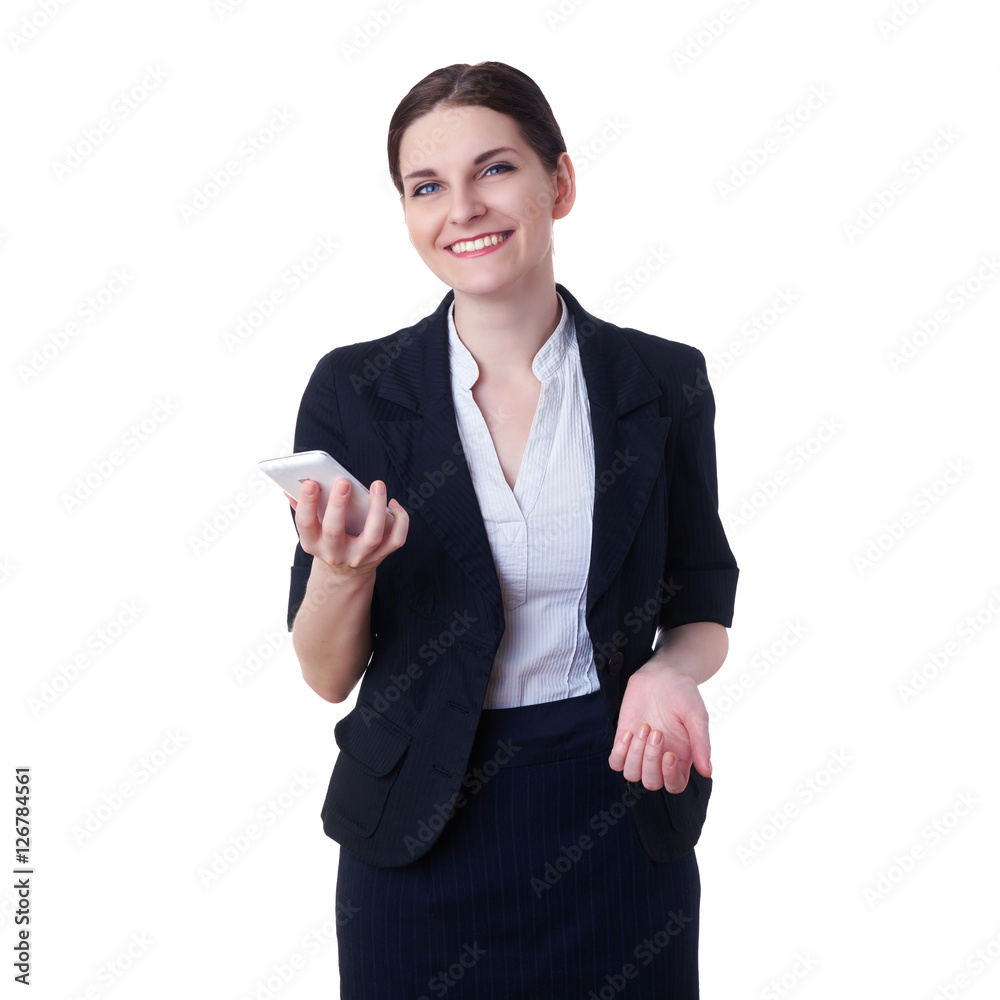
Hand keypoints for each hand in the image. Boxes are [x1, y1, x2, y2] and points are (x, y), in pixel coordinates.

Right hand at [287, 478, 408, 580]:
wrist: (345, 573)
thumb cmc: (327, 538)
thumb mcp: (312, 528)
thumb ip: (302, 507)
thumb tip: (290, 486)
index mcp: (313, 543)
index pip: (305, 524)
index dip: (306, 503)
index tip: (310, 482)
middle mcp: (335, 553)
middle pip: (335, 531)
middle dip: (337, 506)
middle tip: (343, 481)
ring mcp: (360, 556)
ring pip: (372, 536)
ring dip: (376, 509)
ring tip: (377, 485)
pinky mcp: (380, 556)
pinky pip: (396, 539)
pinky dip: (400, 520)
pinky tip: (393, 503)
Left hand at [607, 659, 711, 793]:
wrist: (662, 674)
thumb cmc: (683, 694)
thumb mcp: (696, 716)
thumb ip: (701, 744)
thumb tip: (707, 771)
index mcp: (682, 757)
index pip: (675, 785)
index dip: (670, 777)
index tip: (669, 755)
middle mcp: (660, 758)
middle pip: (651, 782)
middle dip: (650, 760)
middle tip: (656, 732)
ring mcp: (640, 750)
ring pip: (632, 774)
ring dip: (635, 754)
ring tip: (644, 728)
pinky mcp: (624, 740)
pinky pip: (615, 761)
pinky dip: (620, 752)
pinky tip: (629, 732)